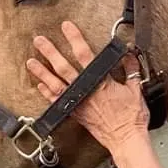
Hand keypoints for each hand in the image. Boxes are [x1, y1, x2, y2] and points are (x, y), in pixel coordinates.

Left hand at [27, 21, 149, 153]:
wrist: (125, 139)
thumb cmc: (131, 118)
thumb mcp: (136, 89)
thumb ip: (131, 69)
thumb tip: (130, 55)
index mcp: (101, 82)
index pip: (85, 55)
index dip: (75, 39)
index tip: (67, 27)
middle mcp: (86, 91)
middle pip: (64, 68)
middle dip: (51, 52)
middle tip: (40, 41)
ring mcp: (78, 103)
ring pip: (56, 85)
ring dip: (42, 72)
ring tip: (31, 62)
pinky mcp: (76, 114)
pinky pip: (57, 103)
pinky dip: (48, 94)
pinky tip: (40, 85)